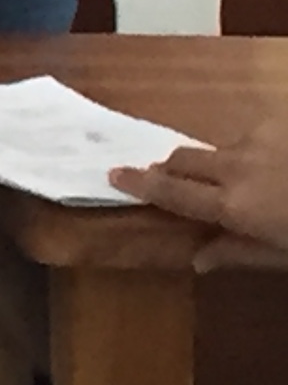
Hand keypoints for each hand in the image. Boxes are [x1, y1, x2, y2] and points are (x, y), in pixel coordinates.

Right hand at [114, 124, 287, 261]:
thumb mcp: (280, 253)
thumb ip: (237, 252)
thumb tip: (197, 260)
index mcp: (233, 204)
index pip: (171, 191)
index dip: (139, 183)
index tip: (113, 174)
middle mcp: (234, 167)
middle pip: (182, 158)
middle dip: (169, 168)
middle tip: (166, 177)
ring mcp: (256, 140)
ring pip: (217, 148)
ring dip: (215, 163)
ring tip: (239, 177)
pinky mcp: (274, 124)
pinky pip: (249, 136)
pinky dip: (250, 152)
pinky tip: (270, 164)